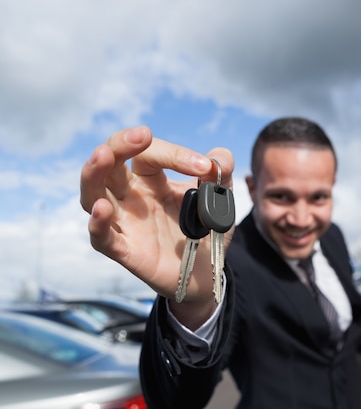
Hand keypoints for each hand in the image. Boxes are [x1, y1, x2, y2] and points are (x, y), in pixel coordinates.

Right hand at [80, 126, 234, 324]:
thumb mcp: (219, 199)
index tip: (205, 166)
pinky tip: (102, 209)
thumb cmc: (204, 231)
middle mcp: (130, 196)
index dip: (175, 154)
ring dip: (94, 172)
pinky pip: (101, 237)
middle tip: (141, 135)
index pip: (149, 153)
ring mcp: (123, 222)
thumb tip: (219, 157)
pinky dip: (97, 223)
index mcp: (150, 179)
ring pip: (92, 193)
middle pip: (109, 161)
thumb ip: (221, 173)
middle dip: (119, 143)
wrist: (205, 273)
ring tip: (103, 155)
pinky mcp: (124, 250)